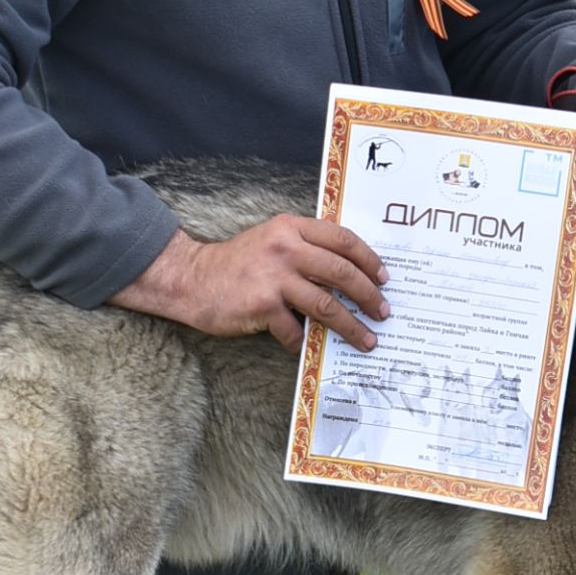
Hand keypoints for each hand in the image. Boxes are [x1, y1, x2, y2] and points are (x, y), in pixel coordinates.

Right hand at [111, 217, 388, 355]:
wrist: (192, 278)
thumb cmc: (236, 263)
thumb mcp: (271, 240)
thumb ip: (304, 247)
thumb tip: (347, 273)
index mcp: (291, 228)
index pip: (343, 239)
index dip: (369, 259)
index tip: (384, 278)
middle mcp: (286, 248)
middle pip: (342, 272)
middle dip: (369, 295)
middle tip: (383, 312)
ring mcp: (274, 277)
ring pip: (327, 305)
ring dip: (351, 326)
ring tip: (367, 340)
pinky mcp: (262, 305)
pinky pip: (295, 329)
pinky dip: (304, 341)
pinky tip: (307, 347)